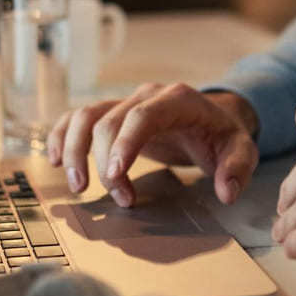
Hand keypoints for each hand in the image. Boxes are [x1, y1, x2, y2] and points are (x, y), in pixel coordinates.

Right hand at [46, 83, 258, 207]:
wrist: (215, 117)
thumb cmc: (224, 135)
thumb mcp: (242, 150)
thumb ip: (237, 169)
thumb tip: (226, 191)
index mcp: (178, 99)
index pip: (143, 116)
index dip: (124, 143)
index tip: (115, 175)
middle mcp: (147, 95)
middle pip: (111, 122)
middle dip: (107, 163)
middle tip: (121, 199)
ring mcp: (126, 101)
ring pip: (86, 116)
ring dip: (74, 150)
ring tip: (78, 186)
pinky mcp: (113, 113)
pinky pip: (78, 118)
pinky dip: (61, 136)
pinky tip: (54, 161)